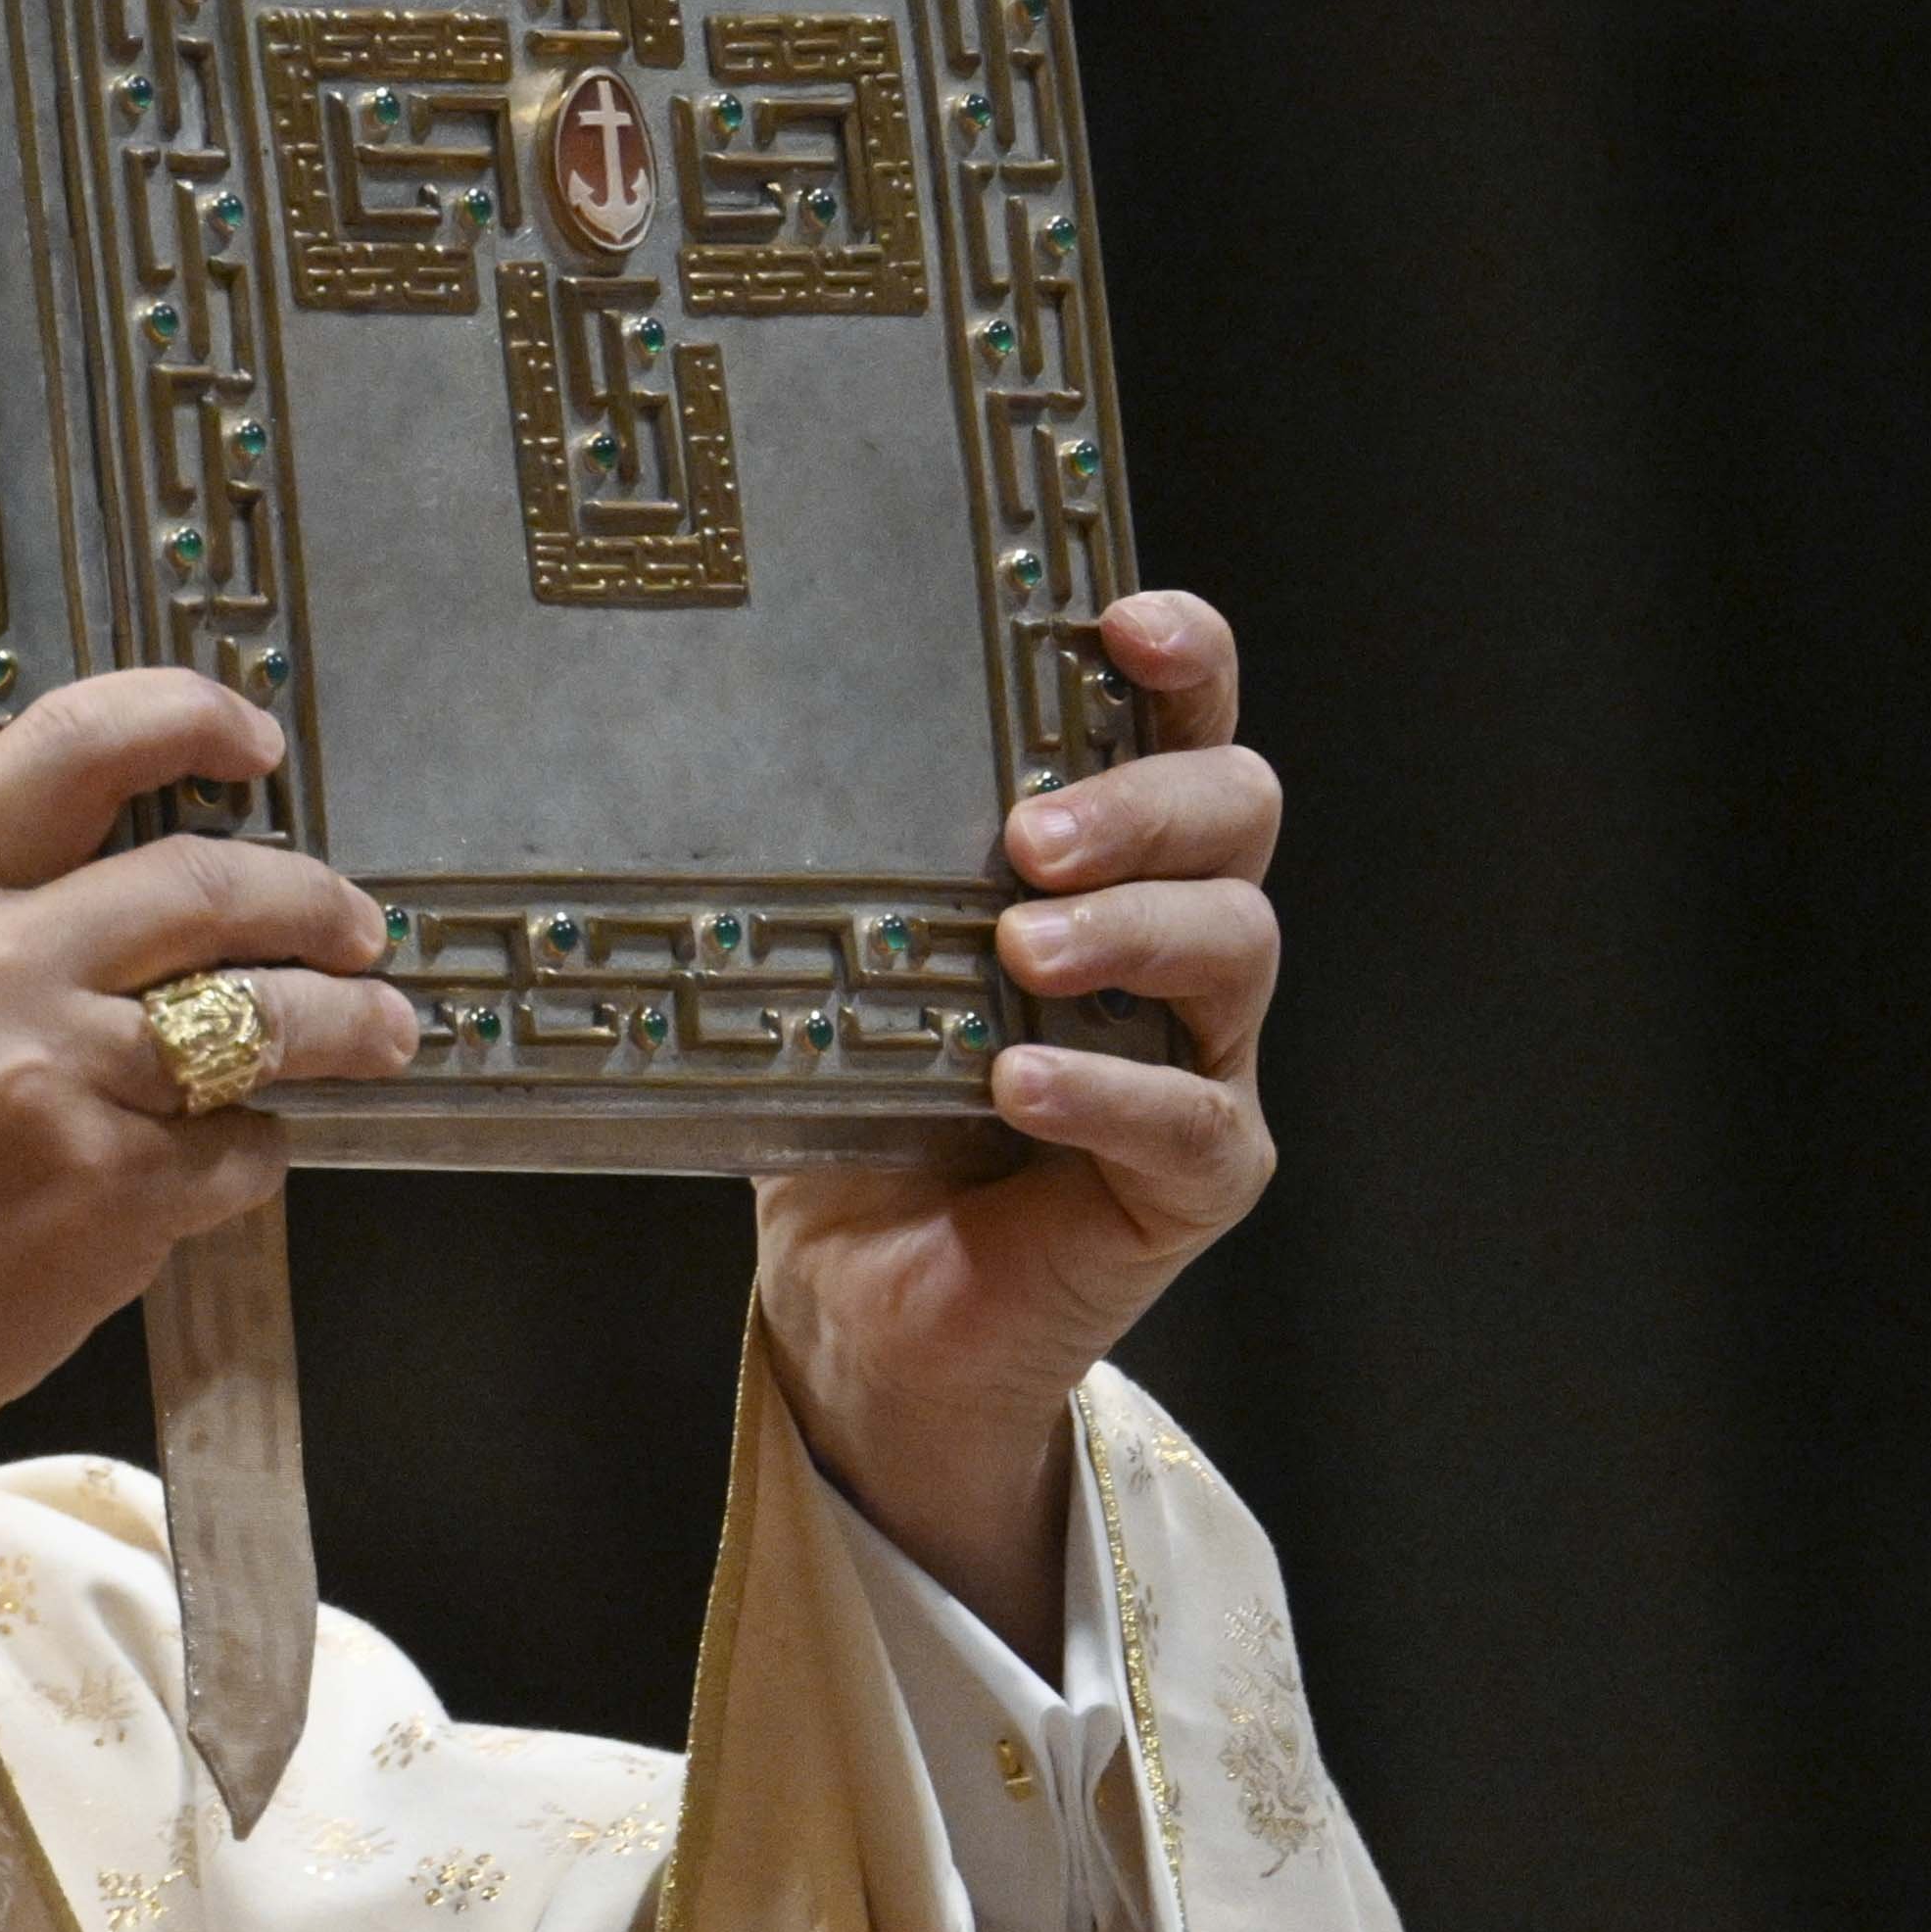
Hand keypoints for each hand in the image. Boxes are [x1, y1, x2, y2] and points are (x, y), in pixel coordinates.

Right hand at [0, 667, 421, 1620]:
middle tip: (359, 928)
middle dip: (318, 902)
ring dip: (347, 1025)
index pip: (72, 744)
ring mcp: (50, 1081)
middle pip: (209, 881)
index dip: (190, 718)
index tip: (254, 739)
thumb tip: (133, 854)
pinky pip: (240, 1147)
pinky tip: (206, 1169)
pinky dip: (246, 1155)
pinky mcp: (111, 1190)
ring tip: (378, 1032)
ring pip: (264, 1018)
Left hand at [753, 592, 1282, 1640]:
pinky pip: (1186, 1117)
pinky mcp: (1197, 1176)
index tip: (1121, 619)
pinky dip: (1103, 1089)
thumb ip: (831, 878)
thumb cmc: (859, 1112)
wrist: (866, 1312)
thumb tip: (695, 757)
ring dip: (1127, 930)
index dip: (1181, 659)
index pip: (1178, 729)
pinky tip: (1021, 1078)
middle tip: (1027, 834)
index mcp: (1109, 862)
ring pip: (1235, 946)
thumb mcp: (838, 970)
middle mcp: (1180, 942)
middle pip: (1235, 814)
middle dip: (1141, 801)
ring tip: (1019, 944)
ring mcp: (1205, 1057)